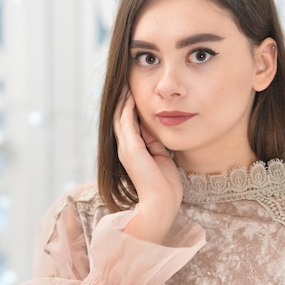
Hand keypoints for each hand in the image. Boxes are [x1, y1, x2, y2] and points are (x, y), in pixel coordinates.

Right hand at [113, 92, 182, 242]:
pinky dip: (127, 108)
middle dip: (123, 99)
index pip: (128, 124)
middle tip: (127, 80)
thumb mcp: (162, 158)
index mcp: (133, 152)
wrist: (161, 204)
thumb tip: (157, 126)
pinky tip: (131, 95)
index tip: (137, 91)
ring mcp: (125, 149)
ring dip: (122, 99)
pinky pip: (125, 122)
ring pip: (119, 117)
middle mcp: (125, 149)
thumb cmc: (165, 187)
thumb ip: (156, 143)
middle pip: (120, 117)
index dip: (131, 107)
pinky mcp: (130, 149)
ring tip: (126, 82)